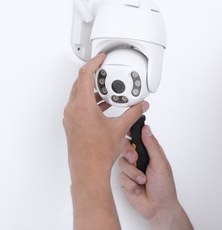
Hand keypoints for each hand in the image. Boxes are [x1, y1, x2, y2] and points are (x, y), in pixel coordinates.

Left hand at [63, 53, 148, 184]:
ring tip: (108, 92)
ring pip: (79, 95)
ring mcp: (71, 118)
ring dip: (93, 90)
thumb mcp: (120, 128)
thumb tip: (141, 106)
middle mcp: (73, 110)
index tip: (101, 58)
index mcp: (82, 106)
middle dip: (94, 76)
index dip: (94, 63)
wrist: (88, 171)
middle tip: (105, 73)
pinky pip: (79, 106)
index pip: (85, 75)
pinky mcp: (72, 125)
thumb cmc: (98, 153)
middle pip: (80, 83)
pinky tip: (104, 107)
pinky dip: (90, 102)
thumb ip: (133, 113)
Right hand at [119, 126, 195, 229]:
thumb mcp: (160, 163)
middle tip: (135, 159)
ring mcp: (130, 170)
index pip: (137, 137)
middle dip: (128, 152)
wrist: (158, 208)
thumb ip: (152, 145)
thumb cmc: (164, 186)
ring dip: (133, 173)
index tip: (126, 131)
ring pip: (122, 162)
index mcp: (149, 152)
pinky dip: (131, 184)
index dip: (131, 132)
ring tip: (143, 181)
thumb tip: (146, 128)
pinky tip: (139, 189)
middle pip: (125, 147)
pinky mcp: (124, 181)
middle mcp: (138, 159)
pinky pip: (121, 177)